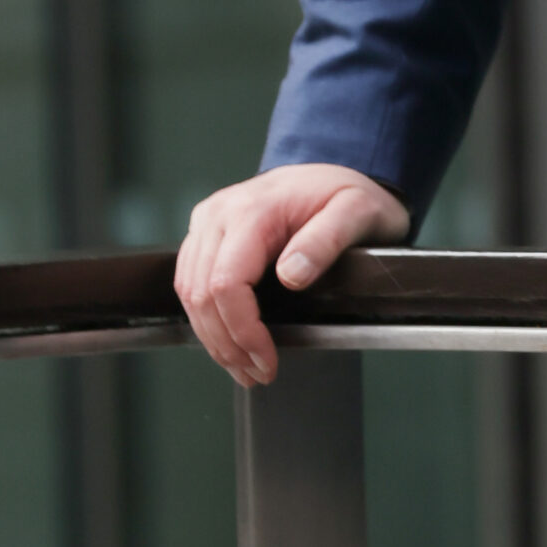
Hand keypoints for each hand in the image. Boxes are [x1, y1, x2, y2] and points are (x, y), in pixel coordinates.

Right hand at [174, 164, 408, 387]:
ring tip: (244, 367)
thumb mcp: (357, 212)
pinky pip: (191, 281)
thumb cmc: (348, 193)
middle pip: (200, 293)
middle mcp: (221, 212)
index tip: (268, 359)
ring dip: (213, 337)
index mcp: (254, 209)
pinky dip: (206, 317)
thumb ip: (326, 240)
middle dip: (227, 344)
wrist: (335, 173)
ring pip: (188, 292)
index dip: (242, 331)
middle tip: (258, 373)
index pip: (226, 283)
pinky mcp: (207, 233)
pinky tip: (228, 340)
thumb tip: (291, 275)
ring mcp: (209, 221)